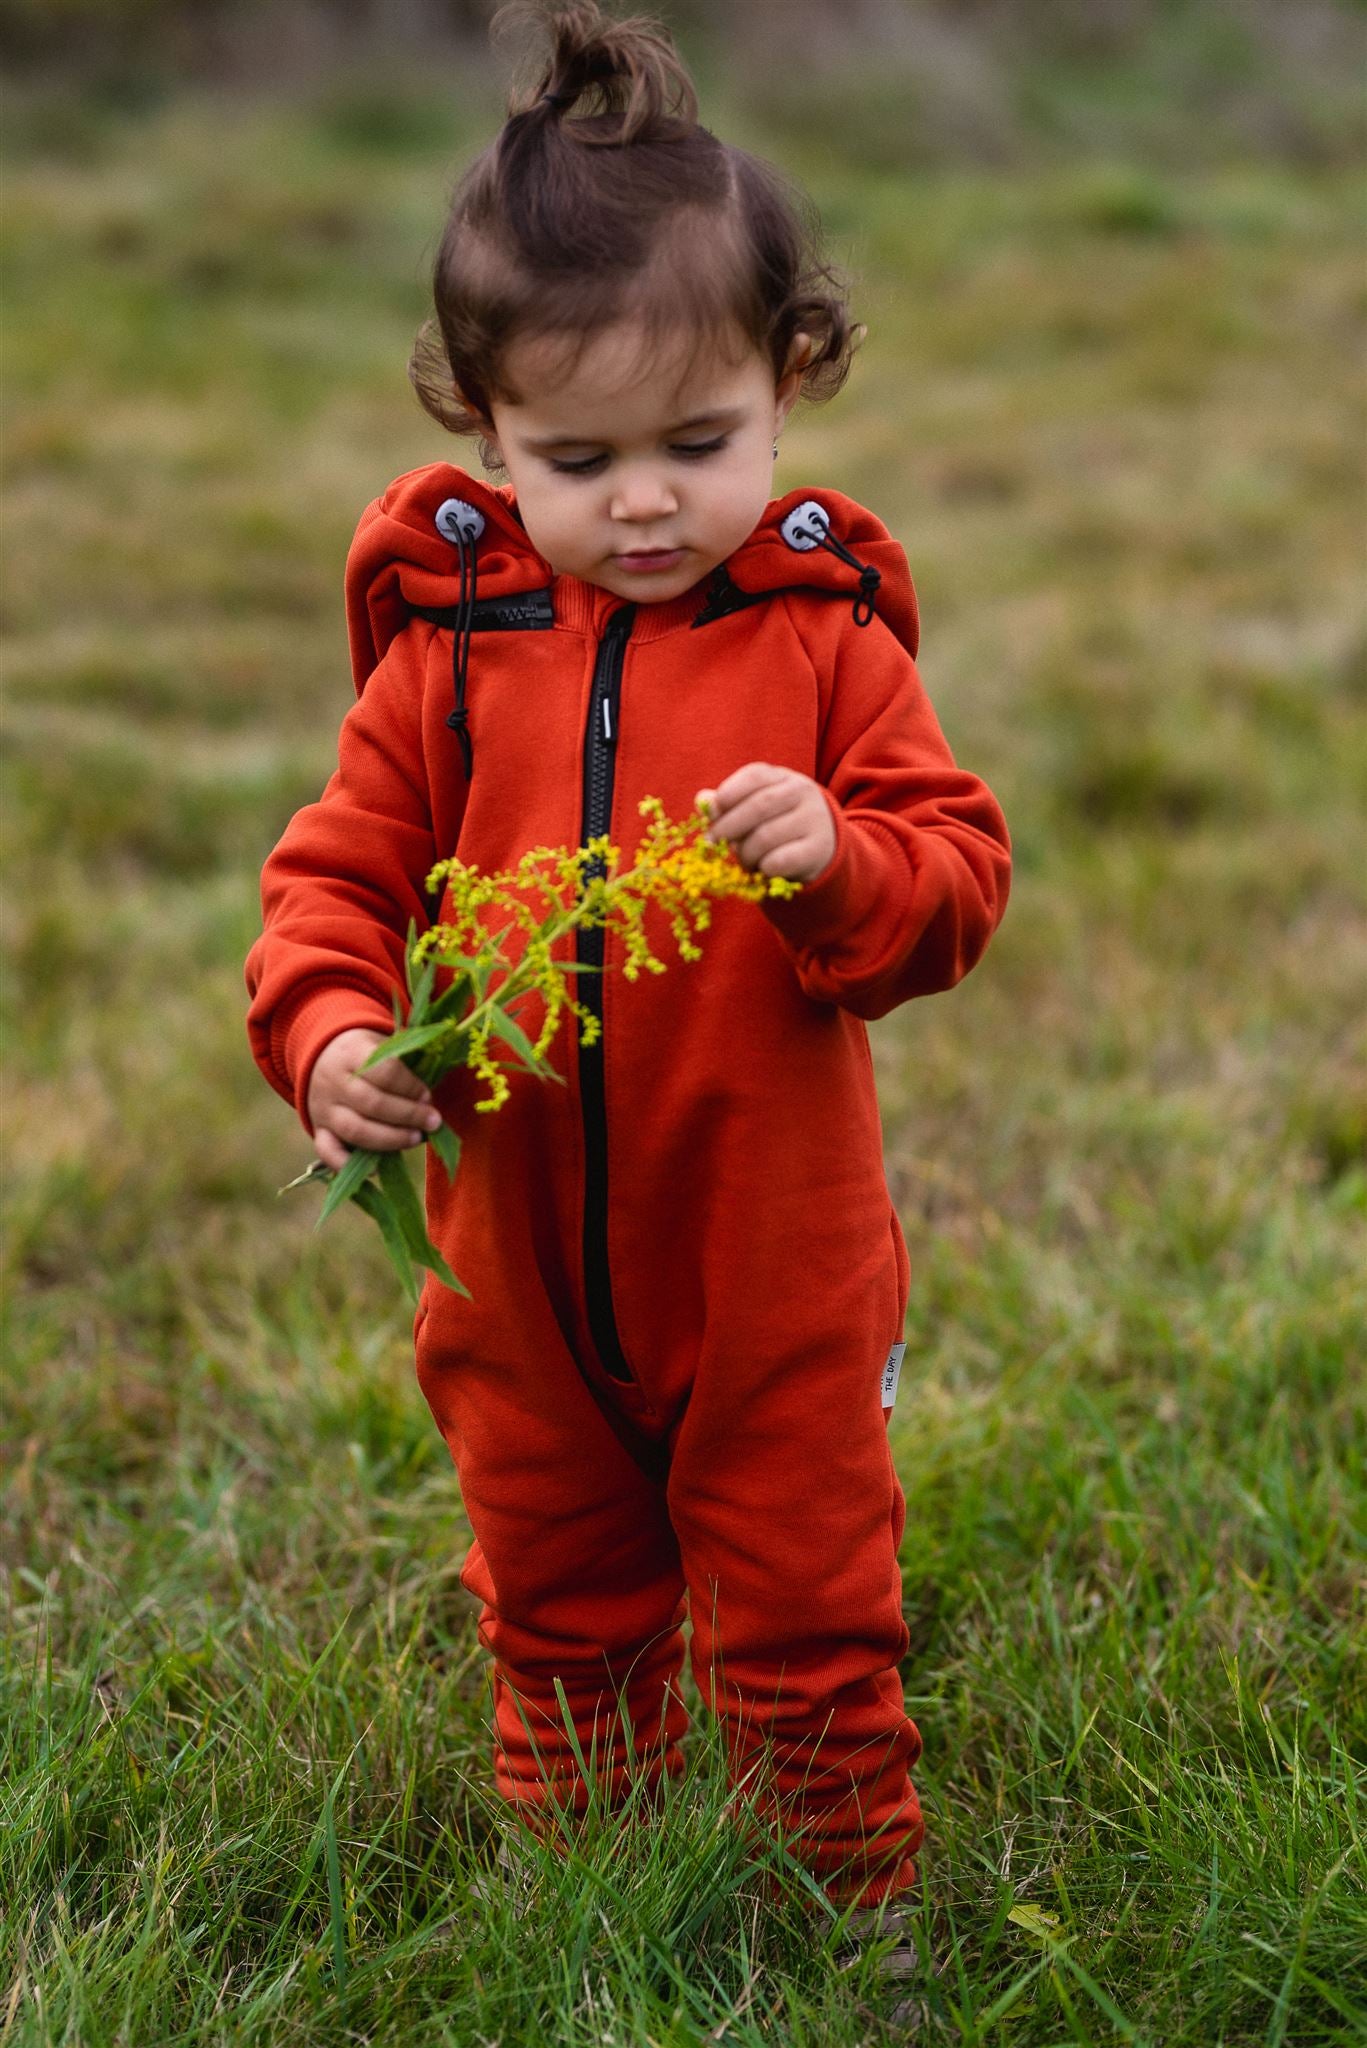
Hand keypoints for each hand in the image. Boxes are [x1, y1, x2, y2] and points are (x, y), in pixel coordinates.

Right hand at [306, 1028, 442, 1171]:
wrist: (320, 1058)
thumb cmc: (364, 1056)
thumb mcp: (381, 1046)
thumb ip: (403, 1066)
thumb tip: (428, 1098)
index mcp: (351, 1053)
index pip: (384, 1071)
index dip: (410, 1086)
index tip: (427, 1096)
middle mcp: (333, 1081)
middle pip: (371, 1103)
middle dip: (408, 1114)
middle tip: (433, 1121)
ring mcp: (323, 1108)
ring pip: (354, 1129)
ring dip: (390, 1139)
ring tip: (416, 1138)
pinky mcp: (319, 1129)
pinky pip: (327, 1151)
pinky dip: (348, 1164)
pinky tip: (376, 1168)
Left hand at [695, 763, 835, 882]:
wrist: (821, 848)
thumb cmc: (776, 825)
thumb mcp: (754, 808)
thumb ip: (727, 804)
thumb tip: (702, 800)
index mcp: (783, 777)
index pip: (754, 775)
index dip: (728, 793)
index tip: (710, 815)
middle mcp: (802, 792)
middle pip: (759, 806)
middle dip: (728, 827)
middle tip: (711, 843)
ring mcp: (814, 819)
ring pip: (767, 836)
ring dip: (745, 853)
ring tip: (744, 859)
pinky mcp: (819, 849)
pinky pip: (781, 860)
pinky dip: (764, 867)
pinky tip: (763, 868)